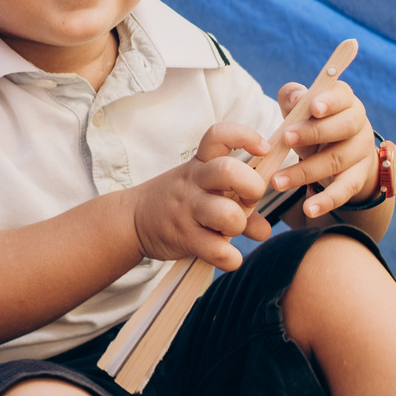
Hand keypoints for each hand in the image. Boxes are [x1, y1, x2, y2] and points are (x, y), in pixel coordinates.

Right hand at [131, 123, 281, 270]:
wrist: (132, 221)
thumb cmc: (177, 202)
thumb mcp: (202, 192)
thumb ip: (238, 206)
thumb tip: (264, 230)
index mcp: (200, 164)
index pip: (219, 136)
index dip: (245, 136)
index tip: (263, 149)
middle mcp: (194, 183)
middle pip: (229, 171)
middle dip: (252, 187)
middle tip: (249, 200)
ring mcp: (188, 210)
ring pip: (228, 214)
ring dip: (239, 226)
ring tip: (230, 230)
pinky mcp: (185, 238)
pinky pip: (219, 251)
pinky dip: (230, 259)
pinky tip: (226, 256)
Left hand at [267, 79, 377, 218]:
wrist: (339, 156)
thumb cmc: (314, 126)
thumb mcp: (301, 111)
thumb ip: (294, 99)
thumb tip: (296, 98)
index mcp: (344, 101)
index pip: (342, 96)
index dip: (329, 101)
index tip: (312, 106)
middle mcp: (358, 124)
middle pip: (344, 126)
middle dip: (314, 132)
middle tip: (285, 138)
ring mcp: (361, 152)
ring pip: (338, 160)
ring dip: (305, 171)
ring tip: (277, 181)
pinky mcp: (358, 178)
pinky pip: (345, 189)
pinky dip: (328, 200)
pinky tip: (309, 209)